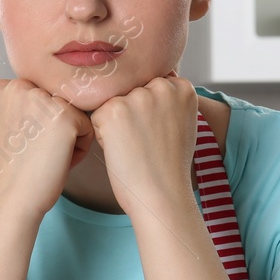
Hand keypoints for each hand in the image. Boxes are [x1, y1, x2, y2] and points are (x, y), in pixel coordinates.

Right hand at [0, 78, 93, 218]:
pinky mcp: (64, 115)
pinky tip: (58, 161)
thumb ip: (24, 105)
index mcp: (1, 88)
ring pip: (73, 112)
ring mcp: (41, 98)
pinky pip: (87, 127)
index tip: (25, 144)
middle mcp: (18, 86)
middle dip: (54, 127)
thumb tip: (55, 99)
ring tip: (46, 156)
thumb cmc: (14, 168)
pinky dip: (79, 149)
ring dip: (68, 137)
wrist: (12, 198)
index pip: (40, 96)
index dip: (38, 123)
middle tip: (36, 152)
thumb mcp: (9, 124)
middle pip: (57, 101)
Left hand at [89, 72, 197, 216]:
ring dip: (117, 125)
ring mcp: (138, 97)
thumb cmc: (169, 166)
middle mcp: (162, 86)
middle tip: (147, 143)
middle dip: (132, 115)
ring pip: (113, 104)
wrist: (162, 196)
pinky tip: (122, 151)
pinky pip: (97, 117)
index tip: (160, 135)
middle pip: (131, 92)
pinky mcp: (114, 110)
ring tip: (135, 147)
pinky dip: (103, 136)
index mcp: (182, 87)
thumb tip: (147, 84)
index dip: (150, 114)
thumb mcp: (181, 122)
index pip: (150, 87)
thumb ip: (168, 99)